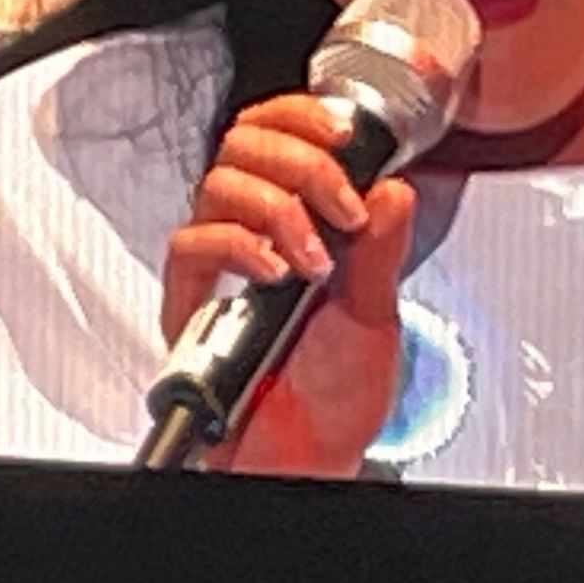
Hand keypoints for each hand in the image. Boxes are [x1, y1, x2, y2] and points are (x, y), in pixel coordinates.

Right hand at [161, 93, 413, 478]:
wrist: (306, 465)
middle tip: (340, 206)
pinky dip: (238, 245)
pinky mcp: (190, 306)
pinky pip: (190, 245)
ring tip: (314, 255)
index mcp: (296, 224)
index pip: (278, 133)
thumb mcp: (376, 315)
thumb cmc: (332, 402)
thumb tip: (393, 187)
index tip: (344, 134)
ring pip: (219, 183)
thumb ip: (382, 250)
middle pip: (244, 143)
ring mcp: (219, 270)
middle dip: (302, 160)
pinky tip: (275, 271)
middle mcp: (252, 237)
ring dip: (278, 205)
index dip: (304, 117)